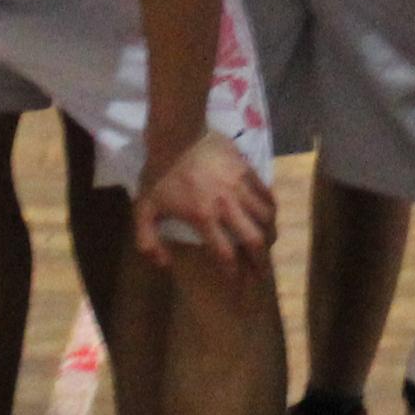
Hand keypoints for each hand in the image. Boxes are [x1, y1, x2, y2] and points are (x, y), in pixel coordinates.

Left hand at [134, 131, 274, 270]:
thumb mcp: (143, 208)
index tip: (237, 282)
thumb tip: (164, 263)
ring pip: (266, 218)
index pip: (225, 254)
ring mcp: (240, 187)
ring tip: (267, 244)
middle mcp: (227, 206)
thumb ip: (148, 240)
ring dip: (269, 235)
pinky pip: (267, 194)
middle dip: (260, 261)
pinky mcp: (248, 170)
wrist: (177, 133)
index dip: (234, 273)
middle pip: (254, 240)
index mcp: (203, 217)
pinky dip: (271, 209)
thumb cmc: (159, 172)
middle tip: (262, 273)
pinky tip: (269, 216)